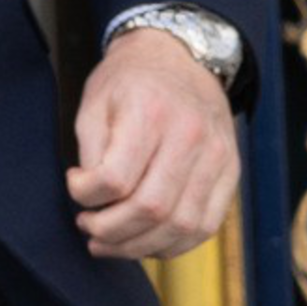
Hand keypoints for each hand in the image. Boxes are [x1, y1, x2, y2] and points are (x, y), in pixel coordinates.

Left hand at [66, 27, 239, 260]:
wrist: (180, 58)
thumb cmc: (128, 82)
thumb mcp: (95, 101)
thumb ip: (91, 151)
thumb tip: (90, 198)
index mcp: (150, 113)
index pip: (116, 178)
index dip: (86, 195)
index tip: (75, 186)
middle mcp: (191, 137)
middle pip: (152, 209)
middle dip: (111, 231)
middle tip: (87, 227)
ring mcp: (217, 157)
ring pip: (182, 226)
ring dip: (140, 246)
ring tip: (110, 242)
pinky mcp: (230, 174)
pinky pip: (206, 226)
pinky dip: (173, 244)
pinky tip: (145, 241)